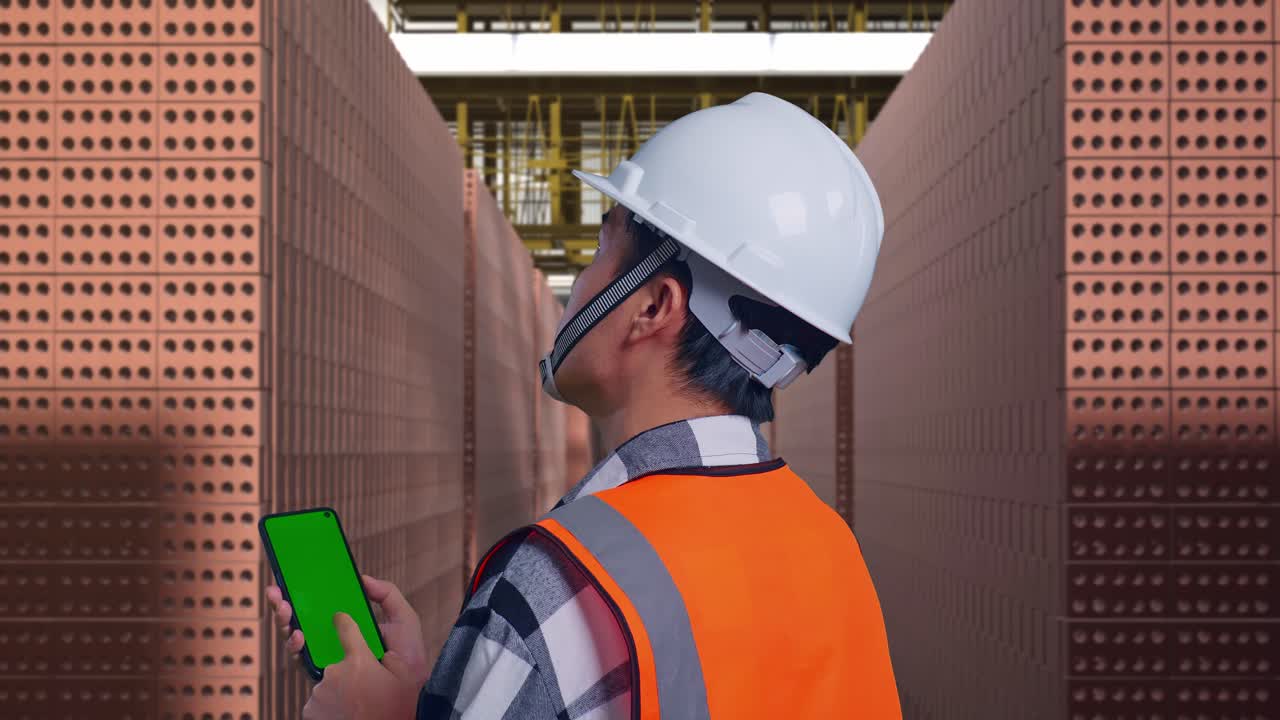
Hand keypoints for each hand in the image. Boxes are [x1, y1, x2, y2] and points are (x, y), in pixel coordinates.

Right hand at [265, 575, 430, 686]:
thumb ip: (387, 595)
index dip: (310, 593)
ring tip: (283, 608)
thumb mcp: (404, 621)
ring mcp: (326, 658)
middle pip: (305, 620)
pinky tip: (299, 635)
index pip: (326, 606)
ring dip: (285, 620)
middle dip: (287, 604)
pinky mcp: (322, 676)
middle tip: (277, 592)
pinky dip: (295, 646)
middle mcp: (335, 641)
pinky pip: (301, 660)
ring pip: (297, 637)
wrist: (408, 694)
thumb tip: (363, 578)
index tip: (296, 579)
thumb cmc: (409, 659)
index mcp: (352, 625)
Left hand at [302, 611, 420, 719]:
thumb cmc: (392, 712)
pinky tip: (343, 715)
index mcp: (359, 660)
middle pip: (338, 663)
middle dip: (347, 674)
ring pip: (328, 684)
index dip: (344, 621)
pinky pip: (319, 702)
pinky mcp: (310, 710)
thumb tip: (385, 653)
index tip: (339, 618)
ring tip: (354, 707)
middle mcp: (335, 672)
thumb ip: (394, 661)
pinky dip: (328, 708)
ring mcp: (320, 692)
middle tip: (362, 691)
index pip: (346, 628)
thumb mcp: (403, 682)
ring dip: (337, 692)